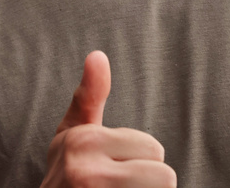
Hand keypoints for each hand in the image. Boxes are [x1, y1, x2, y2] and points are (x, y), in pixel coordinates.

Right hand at [39, 51, 175, 187]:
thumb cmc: (65, 174)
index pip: (154, 149)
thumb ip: (89, 96)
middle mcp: (86, 173)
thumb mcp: (72, 134)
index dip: (138, 161)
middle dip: (148, 184)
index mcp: (84, 142)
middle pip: (163, 176)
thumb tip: (98, 54)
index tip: (111, 169)